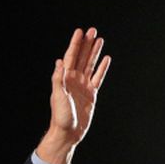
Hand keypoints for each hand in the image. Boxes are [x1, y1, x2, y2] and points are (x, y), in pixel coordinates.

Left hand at [36, 27, 110, 163]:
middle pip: (82, 57)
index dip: (75, 44)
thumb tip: (59, 62)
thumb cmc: (60, 117)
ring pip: (90, 65)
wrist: (68, 133)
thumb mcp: (58, 97)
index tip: (80, 31)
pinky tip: (106, 59)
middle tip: (93, 30)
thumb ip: (58, 79)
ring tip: (100, 39)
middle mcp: (74, 80)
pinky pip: (98, 78)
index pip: (70, 57)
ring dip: (95, 52)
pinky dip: (102, 68)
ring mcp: (83, 86)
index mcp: (65, 79)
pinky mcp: (91, 94)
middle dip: (87, 44)